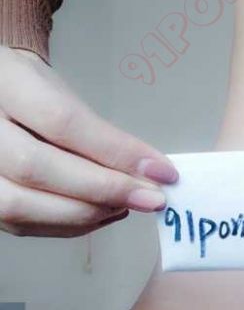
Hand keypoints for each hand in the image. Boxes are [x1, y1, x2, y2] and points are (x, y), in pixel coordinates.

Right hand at [0, 44, 178, 237]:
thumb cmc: (29, 95)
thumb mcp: (62, 96)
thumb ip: (99, 135)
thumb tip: (149, 174)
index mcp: (5, 85)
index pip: (61, 122)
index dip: (115, 151)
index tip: (162, 171)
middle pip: (36, 169)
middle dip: (103, 190)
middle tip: (152, 198)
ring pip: (22, 207)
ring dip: (86, 214)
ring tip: (127, 205)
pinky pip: (22, 224)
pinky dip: (69, 224)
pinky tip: (102, 213)